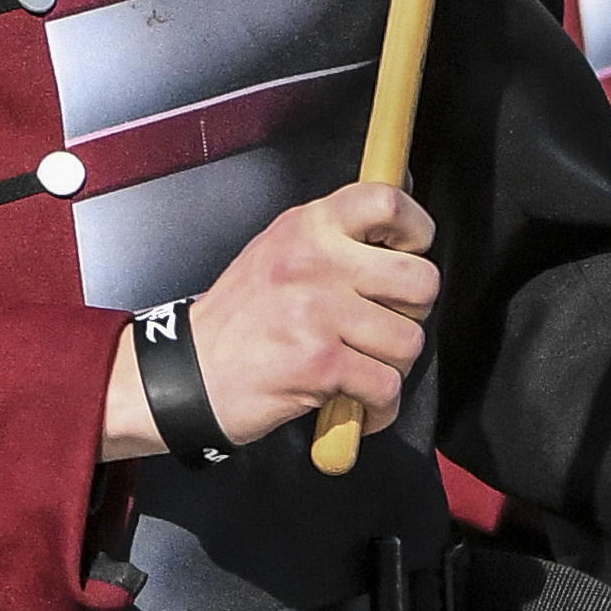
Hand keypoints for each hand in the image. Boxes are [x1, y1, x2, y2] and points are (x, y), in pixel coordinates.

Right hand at [151, 184, 433, 452]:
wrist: (189, 375)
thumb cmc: (240, 318)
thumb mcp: (280, 250)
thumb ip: (337, 233)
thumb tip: (403, 203)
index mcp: (309, 226)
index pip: (388, 201)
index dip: (417, 230)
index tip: (410, 253)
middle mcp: (315, 260)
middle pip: (421, 281)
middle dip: (412, 314)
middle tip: (382, 326)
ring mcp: (318, 311)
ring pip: (409, 342)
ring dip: (392, 367)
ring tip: (362, 368)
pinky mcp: (320, 363)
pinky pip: (386, 388)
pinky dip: (379, 408)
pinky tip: (356, 405)